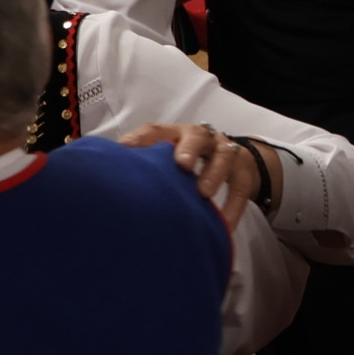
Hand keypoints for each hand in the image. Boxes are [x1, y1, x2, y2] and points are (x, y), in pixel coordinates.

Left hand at [124, 122, 256, 227]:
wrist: (236, 164)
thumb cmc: (190, 163)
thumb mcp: (168, 159)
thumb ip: (143, 164)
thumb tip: (109, 173)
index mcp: (177, 134)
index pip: (157, 131)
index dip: (142, 139)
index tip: (127, 150)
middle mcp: (203, 140)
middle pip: (198, 136)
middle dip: (189, 148)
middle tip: (181, 164)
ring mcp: (227, 154)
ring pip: (224, 157)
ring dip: (214, 173)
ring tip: (203, 193)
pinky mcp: (245, 175)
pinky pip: (241, 189)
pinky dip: (233, 207)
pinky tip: (223, 223)